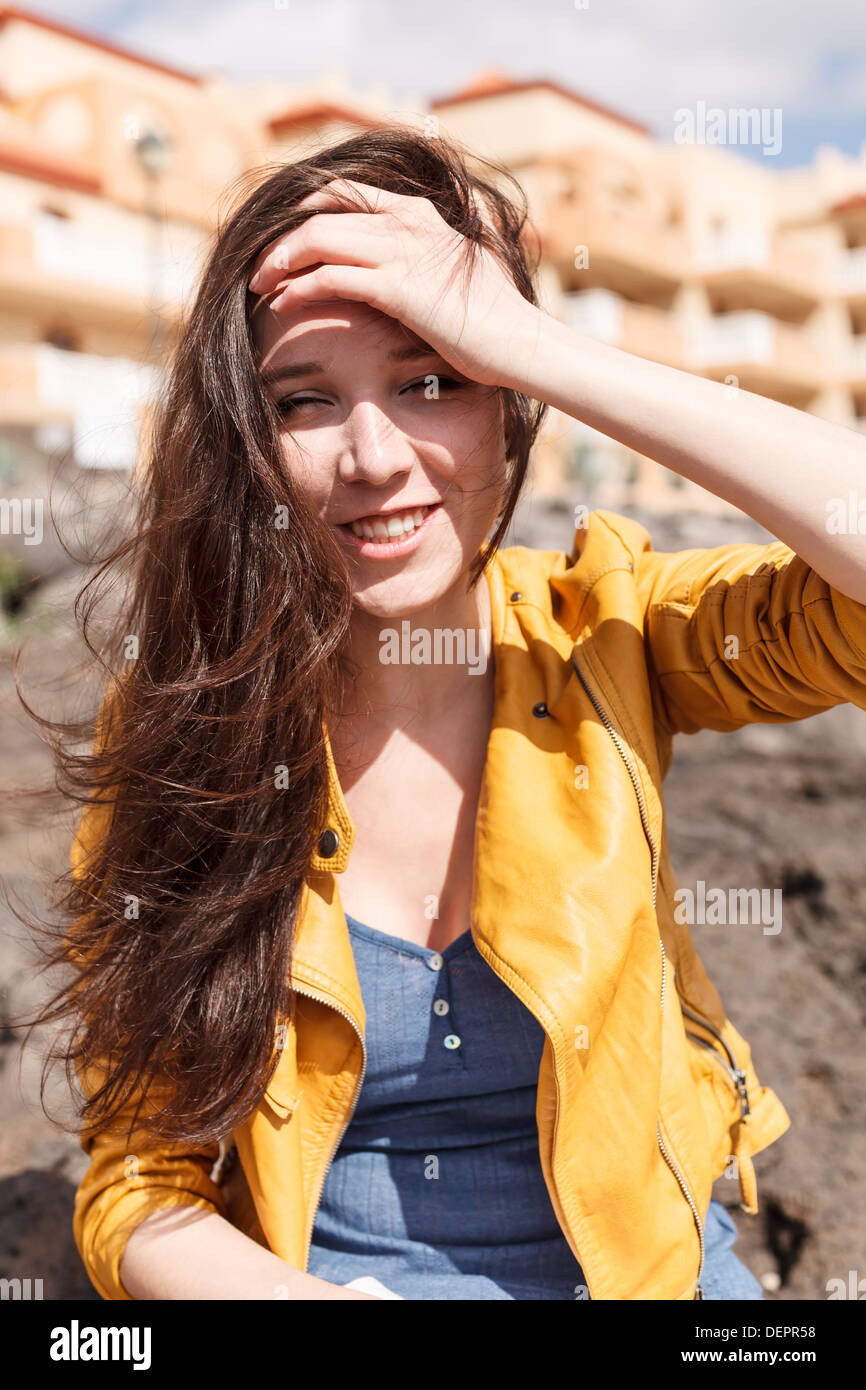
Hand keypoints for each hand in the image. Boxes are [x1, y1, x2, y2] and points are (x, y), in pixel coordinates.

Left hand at [247, 178, 541, 387]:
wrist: (521, 343)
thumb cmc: (497, 314)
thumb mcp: (475, 260)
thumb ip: (453, 235)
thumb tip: (458, 216)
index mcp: (420, 212)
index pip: (347, 192)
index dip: (306, 208)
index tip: (284, 236)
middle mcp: (408, 222)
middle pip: (322, 213)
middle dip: (281, 239)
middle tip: (260, 266)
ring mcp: (403, 252)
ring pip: (317, 239)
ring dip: (279, 261)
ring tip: (260, 284)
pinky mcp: (398, 288)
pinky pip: (329, 278)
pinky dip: (298, 289)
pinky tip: (282, 304)